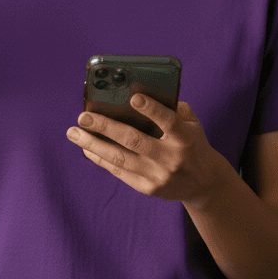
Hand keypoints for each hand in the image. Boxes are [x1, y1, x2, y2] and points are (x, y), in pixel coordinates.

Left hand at [67, 95, 225, 204]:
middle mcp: (171, 158)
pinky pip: (119, 171)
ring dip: (93, 144)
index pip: (169, 121)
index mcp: (186, 138)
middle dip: (105, 127)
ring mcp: (158, 175)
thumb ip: (173, 108)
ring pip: (120, 158)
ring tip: (73, 133)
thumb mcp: (192, 125)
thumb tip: (142, 91)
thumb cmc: (192, 144)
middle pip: (134, 140)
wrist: (204, 184)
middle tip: (83, 116)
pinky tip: (87, 147)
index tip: (133, 97)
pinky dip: (100, 158)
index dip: (151, 109)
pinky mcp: (147, 188)